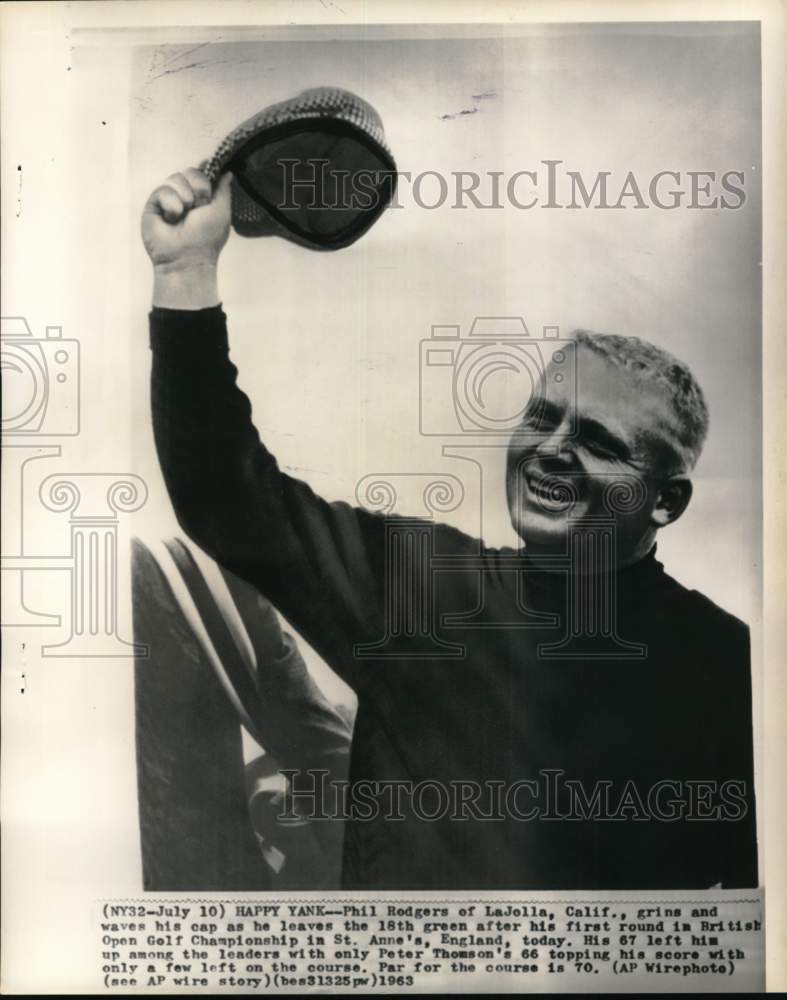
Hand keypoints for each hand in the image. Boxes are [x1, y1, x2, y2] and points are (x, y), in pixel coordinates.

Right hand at [141, 168, 231, 308]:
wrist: (186, 258)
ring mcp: (169, 199)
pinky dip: (171, 204)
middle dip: (199, 189)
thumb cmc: (206, 239)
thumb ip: (223, 189)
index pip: (203, 173)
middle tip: (198, 209)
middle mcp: (186, 196)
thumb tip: (227, 172)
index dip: (206, 177)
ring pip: (176, 177)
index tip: (209, 191)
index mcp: (203, 198)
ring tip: (184, 216)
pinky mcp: (154, 204)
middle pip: (191, 171)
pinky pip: (162, 189)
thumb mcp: (222, 211)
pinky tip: (171, 219)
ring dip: (185, 198)